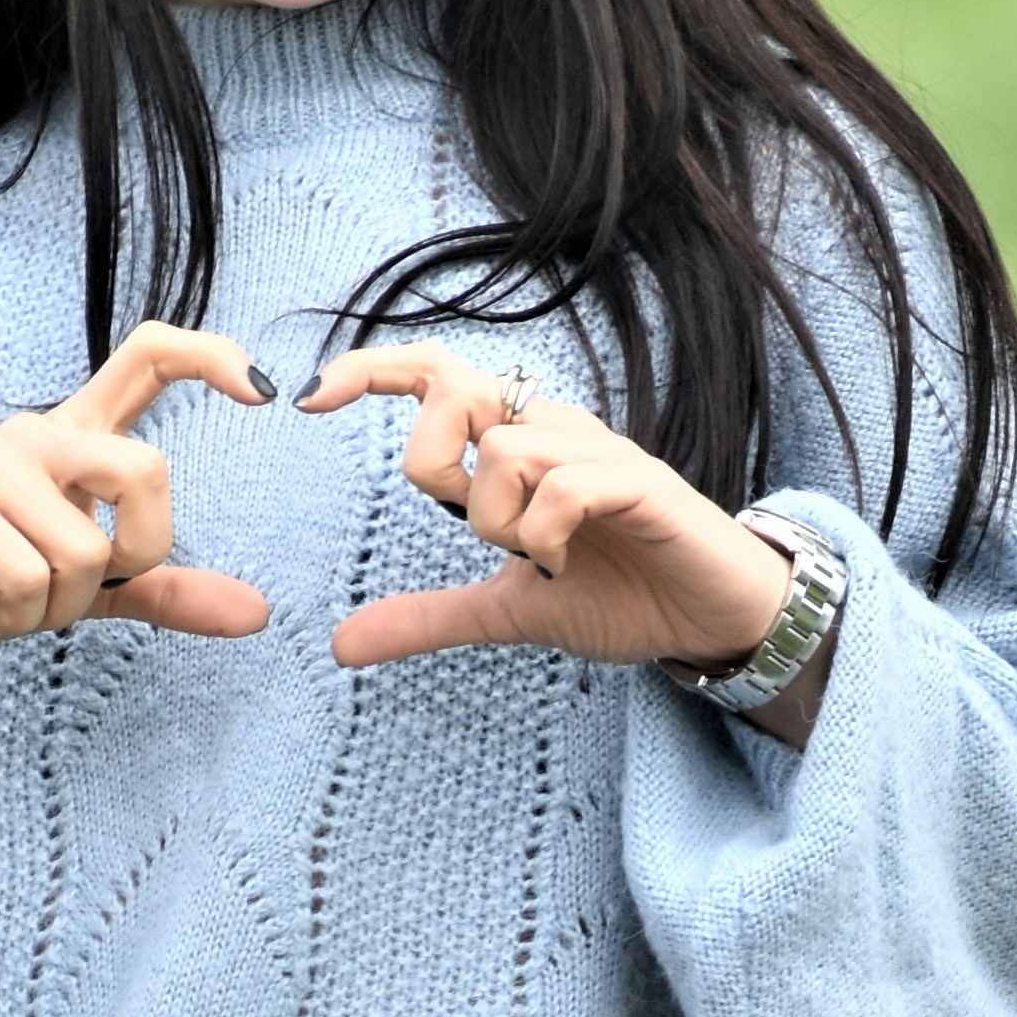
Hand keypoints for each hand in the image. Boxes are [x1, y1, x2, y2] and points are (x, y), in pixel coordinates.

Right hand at [0, 323, 271, 839]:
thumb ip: (164, 591)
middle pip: (148, 470)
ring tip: (15, 597)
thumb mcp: (85, 589)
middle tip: (90, 584)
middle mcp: (39, 432)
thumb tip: (258, 615)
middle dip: (139, 552)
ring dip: (60, 604)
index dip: (211, 357)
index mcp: (77, 438)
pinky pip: (29, 576)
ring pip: (86, 549)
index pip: (149, 357)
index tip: (263, 390)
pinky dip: (19, 616)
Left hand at [307, 347, 791, 676]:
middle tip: (471, 528)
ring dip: (499, 520)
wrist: (708, 618)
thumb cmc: (621, 593)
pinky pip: (562, 485)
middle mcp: (551, 429)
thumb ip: (429, 618)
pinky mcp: (637, 481)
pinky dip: (545, 534)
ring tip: (540, 561)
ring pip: (502, 447)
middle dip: (433, 461)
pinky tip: (564, 565)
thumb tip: (342, 644)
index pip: (433, 376)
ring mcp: (595, 451)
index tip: (308, 402)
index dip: (369, 371)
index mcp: (517, 444)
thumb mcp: (506, 612)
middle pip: (452, 389)